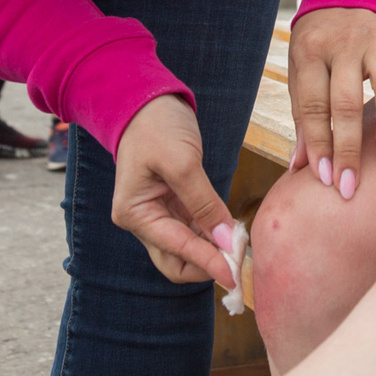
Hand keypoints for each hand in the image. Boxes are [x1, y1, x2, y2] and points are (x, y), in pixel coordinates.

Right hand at [110, 96, 237, 286]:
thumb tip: (226, 241)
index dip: (208, 263)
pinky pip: (194, 232)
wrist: (146, 101)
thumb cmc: (156, 126)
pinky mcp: (174, 206)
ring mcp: (158, 215)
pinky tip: (232, 233)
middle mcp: (143, 221)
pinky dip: (213, 236)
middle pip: (176, 262)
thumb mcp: (182, 162)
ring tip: (241, 247)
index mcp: (134, 214)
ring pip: (187, 251)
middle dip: (207, 265)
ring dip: (213, 252)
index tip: (235, 275)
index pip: (176, 250)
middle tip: (240, 261)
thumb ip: (204, 204)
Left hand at [287, 6, 375, 199]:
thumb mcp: (300, 73)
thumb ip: (304, 117)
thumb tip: (300, 167)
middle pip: (347, 100)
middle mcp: (342, 44)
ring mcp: (373, 38)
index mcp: (310, 53)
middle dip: (349, 147)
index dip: (319, 144)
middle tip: (350, 183)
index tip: (326, 177)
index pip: (313, 105)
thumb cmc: (318, 45)